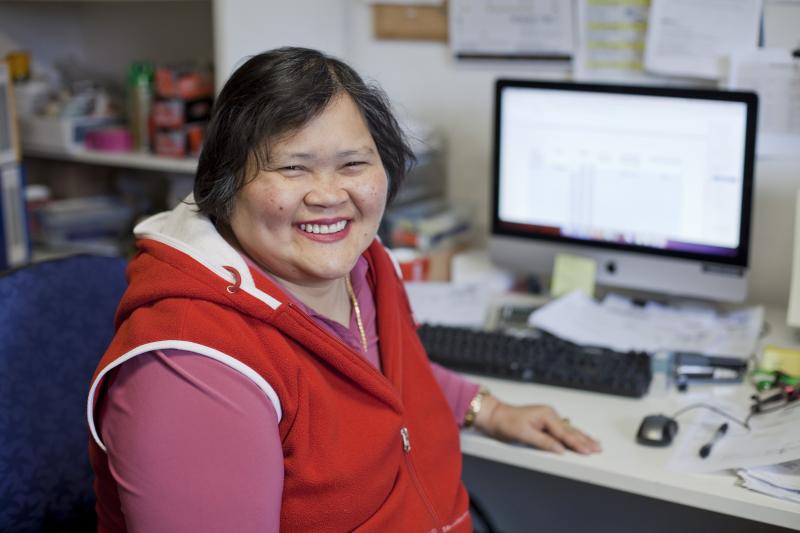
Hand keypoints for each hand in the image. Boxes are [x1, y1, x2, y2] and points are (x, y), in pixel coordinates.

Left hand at [473, 395, 600, 454]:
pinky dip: (572, 434)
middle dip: (585, 440)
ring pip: (568, 429)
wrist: (495, 415)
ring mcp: (547, 416)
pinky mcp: (544, 420)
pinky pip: (562, 429)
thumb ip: (544, 442)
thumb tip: (560, 450)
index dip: (578, 444)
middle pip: (570, 430)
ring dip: (581, 437)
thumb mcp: (524, 434)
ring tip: (594, 443)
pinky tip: (578, 436)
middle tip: (598, 448)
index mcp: (546, 415)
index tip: (589, 451)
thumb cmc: (506, 422)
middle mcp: (549, 414)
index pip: (565, 433)